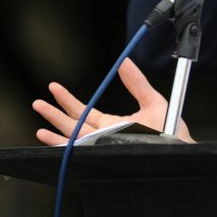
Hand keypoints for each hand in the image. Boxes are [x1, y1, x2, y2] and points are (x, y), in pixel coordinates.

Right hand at [32, 58, 193, 144]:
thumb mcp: (153, 100)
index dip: (68, 100)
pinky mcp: (105, 154)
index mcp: (112, 124)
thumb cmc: (170, 130)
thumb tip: (124, 61)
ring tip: (39, 117)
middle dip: (54, 112)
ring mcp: (103, 146)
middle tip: (38, 101)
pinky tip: (48, 138)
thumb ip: (137, 82)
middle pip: (73, 123)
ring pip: (72, 136)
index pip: (84, 111)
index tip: (54, 87)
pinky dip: (62, 145)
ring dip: (54, 127)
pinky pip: (79, 151)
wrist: (178, 149)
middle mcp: (103, 136)